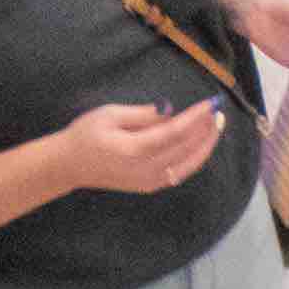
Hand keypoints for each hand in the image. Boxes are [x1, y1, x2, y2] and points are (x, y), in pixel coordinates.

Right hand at [42, 96, 230, 201]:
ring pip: (189, 163)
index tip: (210, 103)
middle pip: (187, 148)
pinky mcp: (151, 186)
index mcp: (134, 149)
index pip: (176, 132)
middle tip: (218, 111)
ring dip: (206, 144)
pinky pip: (181, 172)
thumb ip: (143, 115)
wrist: (70, 165)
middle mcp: (146, 169)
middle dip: (206, 129)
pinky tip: (202, 143)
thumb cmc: (86, 134)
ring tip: (216, 125)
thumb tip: (171, 111)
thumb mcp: (110, 115)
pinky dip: (195, 157)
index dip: (196, 117)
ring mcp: (150, 181)